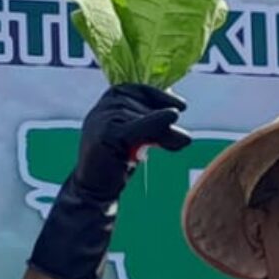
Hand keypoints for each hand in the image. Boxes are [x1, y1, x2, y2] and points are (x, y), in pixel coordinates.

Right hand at [30, 84, 185, 278]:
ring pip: (141, 115)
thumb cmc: (116, 162)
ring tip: (181, 143)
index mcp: (107, 103)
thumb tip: (177, 112)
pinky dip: (155, 122)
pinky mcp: (105, 134)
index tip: (182, 107)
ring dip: (165, 130)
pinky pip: (136, 125)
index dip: (159, 95)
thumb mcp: (138, 137)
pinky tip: (173, 120)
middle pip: (141, 103)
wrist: (94, 189)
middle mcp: (101, 107)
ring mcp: (101, 119)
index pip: (135, 88)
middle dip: (165, 119)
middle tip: (184, 138)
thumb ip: (153, 123)